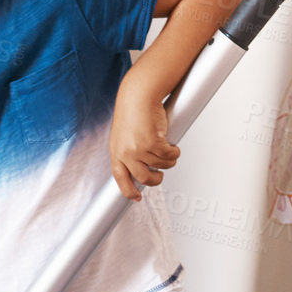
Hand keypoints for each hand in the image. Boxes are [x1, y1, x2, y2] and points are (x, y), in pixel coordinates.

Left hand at [110, 78, 179, 200]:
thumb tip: (139, 169)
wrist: (139, 93)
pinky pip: (169, 155)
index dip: (128, 191)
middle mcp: (126, 153)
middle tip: (160, 175)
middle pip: (144, 178)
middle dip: (156, 180)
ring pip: (160, 165)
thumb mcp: (123, 135)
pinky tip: (173, 147)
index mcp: (116, 152)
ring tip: (168, 151)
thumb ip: (128, 152)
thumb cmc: (133, 110)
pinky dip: (174, 152)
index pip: (120, 179)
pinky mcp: (153, 142)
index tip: (136, 198)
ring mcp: (139, 149)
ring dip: (168, 161)